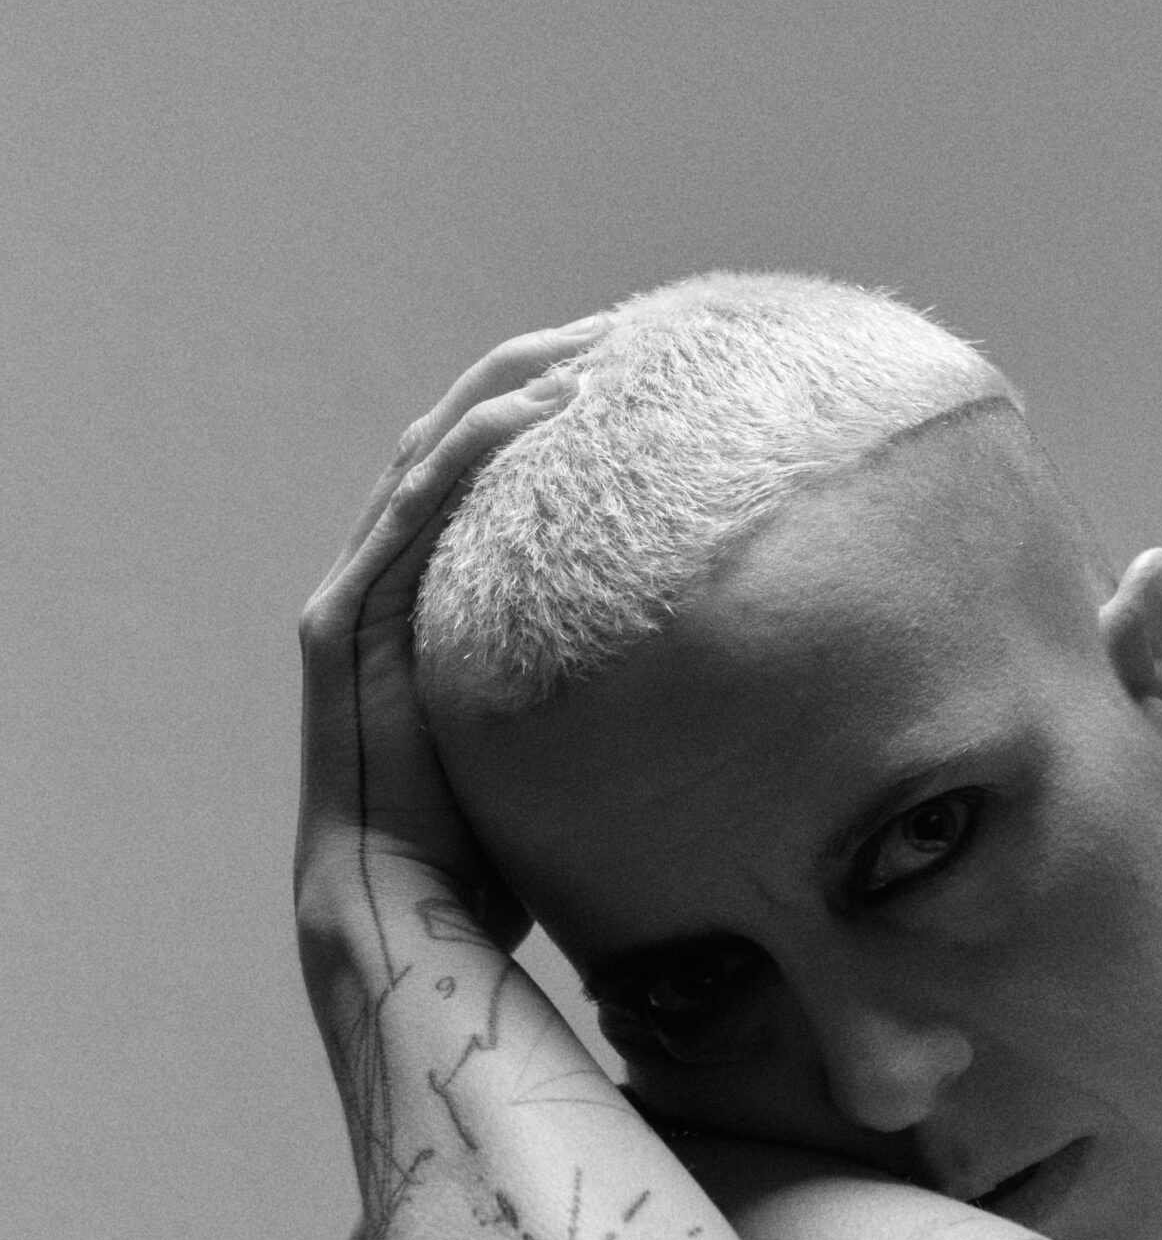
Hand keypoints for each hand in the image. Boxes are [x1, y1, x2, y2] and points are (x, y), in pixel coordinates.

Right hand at [295, 315, 611, 937]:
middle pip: (457, 438)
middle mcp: (385, 584)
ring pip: (432, 453)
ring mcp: (359, 599)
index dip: (548, 409)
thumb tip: (736, 673)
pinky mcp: (348, 626)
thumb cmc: (500, 845)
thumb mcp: (569, 733)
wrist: (415, 910)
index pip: (488, 472)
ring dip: (512, 389)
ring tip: (595, 345)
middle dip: (535, 373)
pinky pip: (417, 510)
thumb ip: (612, 685)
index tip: (634, 368)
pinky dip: (475, 449)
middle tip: (625, 329)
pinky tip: (542, 410)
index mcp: (431, 601)